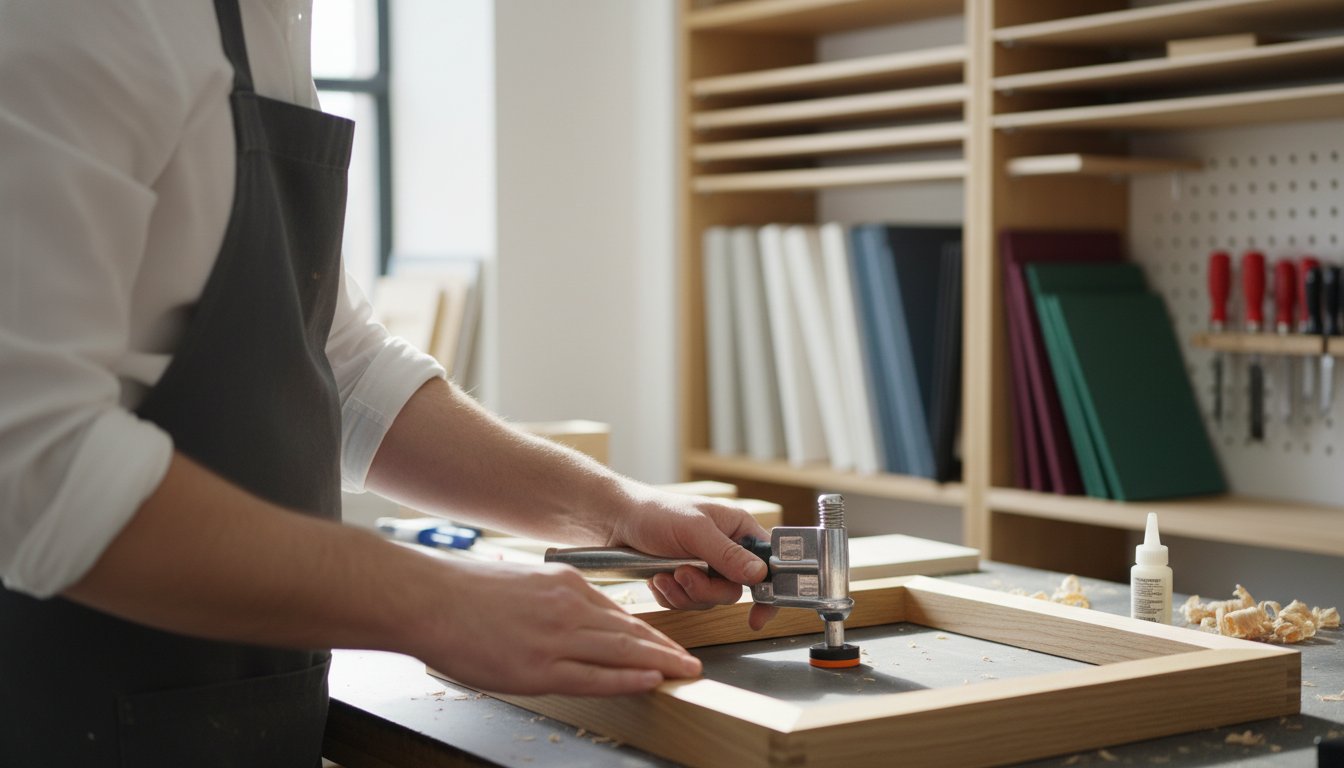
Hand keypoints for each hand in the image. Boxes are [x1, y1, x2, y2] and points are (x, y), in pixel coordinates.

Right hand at [419, 559, 701, 695]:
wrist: (429, 599)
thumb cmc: (465, 593)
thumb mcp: (524, 581)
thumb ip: (553, 598)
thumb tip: (573, 617)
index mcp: (565, 584)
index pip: (618, 614)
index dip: (647, 634)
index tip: (667, 645)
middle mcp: (569, 608)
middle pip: (630, 632)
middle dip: (666, 650)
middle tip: (692, 663)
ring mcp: (556, 638)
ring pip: (621, 652)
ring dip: (659, 664)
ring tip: (685, 674)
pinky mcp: (539, 667)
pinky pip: (594, 676)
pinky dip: (627, 678)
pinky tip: (650, 680)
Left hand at [605, 485, 778, 630]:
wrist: (615, 522)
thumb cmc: (656, 513)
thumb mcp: (695, 530)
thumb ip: (727, 554)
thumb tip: (760, 575)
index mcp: (738, 530)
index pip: (768, 563)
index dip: (769, 590)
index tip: (759, 614)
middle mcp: (726, 551)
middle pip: (733, 591)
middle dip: (704, 590)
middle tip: (683, 575)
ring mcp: (705, 568)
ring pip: (708, 601)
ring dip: (683, 593)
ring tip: (663, 574)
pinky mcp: (683, 582)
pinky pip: (686, 604)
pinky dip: (670, 597)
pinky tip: (656, 579)